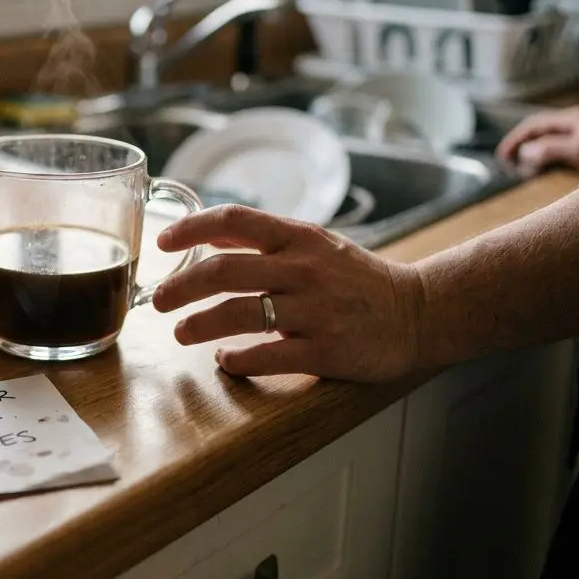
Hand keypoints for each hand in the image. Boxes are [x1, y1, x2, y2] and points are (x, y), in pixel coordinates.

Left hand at [152, 205, 425, 381]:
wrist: (419, 312)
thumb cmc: (357, 279)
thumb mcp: (315, 244)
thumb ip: (264, 239)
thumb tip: (208, 234)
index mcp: (299, 237)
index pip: (234, 219)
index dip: (190, 228)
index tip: (162, 242)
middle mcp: (304, 269)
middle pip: (223, 271)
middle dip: (180, 287)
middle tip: (158, 301)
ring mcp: (315, 311)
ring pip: (237, 315)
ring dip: (198, 325)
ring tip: (180, 333)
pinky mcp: (325, 351)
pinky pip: (266, 356)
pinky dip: (235, 359)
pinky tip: (224, 359)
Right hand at [495, 106, 578, 176]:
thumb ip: (550, 148)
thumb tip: (524, 152)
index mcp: (571, 118)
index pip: (533, 124)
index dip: (515, 139)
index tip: (502, 156)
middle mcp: (577, 123)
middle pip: (541, 131)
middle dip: (523, 146)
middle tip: (510, 164)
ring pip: (552, 141)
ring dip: (537, 154)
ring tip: (527, 170)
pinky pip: (563, 149)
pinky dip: (550, 158)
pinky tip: (551, 169)